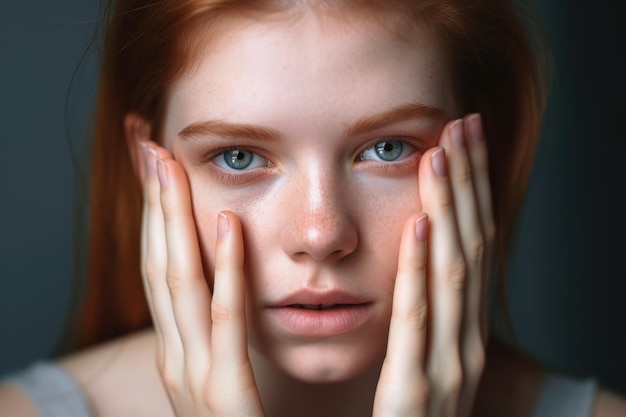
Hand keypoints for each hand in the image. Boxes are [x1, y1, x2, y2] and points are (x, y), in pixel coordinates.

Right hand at [138, 142, 265, 416]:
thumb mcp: (227, 374)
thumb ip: (221, 331)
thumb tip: (222, 277)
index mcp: (182, 351)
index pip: (163, 266)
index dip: (156, 210)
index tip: (156, 158)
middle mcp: (178, 361)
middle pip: (159, 266)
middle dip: (151, 202)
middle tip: (145, 140)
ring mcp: (196, 385)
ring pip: (178, 289)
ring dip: (172, 223)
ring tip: (167, 165)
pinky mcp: (228, 408)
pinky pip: (226, 334)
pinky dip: (224, 279)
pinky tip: (227, 229)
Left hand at [374, 114, 493, 416]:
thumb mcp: (424, 359)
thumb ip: (422, 316)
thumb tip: (418, 256)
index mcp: (461, 330)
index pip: (472, 245)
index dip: (470, 191)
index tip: (460, 139)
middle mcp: (465, 341)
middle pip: (472, 246)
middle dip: (467, 183)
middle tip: (461, 123)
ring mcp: (449, 367)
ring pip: (454, 273)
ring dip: (451, 209)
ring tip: (442, 153)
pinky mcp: (416, 395)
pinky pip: (419, 323)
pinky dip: (422, 271)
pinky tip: (421, 224)